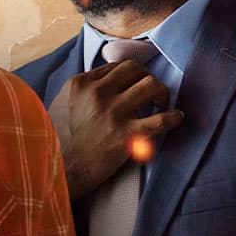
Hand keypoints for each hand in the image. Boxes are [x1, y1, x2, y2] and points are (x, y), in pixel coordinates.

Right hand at [49, 60, 185, 199]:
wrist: (63, 169)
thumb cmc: (59, 139)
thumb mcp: (61, 105)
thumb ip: (80, 91)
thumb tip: (100, 83)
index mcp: (80, 85)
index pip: (115, 66)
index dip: (130, 74)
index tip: (135, 84)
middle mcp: (97, 94)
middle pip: (135, 69)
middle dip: (148, 76)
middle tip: (152, 92)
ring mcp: (114, 113)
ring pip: (151, 85)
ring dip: (162, 92)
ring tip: (162, 103)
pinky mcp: (128, 135)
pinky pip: (161, 120)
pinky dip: (173, 117)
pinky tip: (176, 118)